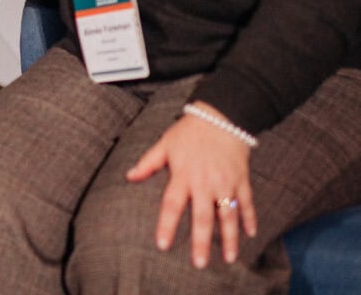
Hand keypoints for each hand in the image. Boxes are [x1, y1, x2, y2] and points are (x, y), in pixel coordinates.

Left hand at [126, 102, 256, 268]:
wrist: (221, 116)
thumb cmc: (188, 132)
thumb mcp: (164, 144)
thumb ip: (148, 163)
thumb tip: (129, 176)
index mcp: (183, 176)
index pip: (172, 205)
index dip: (167, 226)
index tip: (163, 245)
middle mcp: (205, 182)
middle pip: (202, 217)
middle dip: (200, 242)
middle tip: (199, 264)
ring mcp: (226, 182)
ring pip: (228, 215)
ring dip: (229, 238)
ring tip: (228, 258)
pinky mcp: (241, 179)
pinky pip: (247, 202)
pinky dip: (250, 218)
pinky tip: (250, 235)